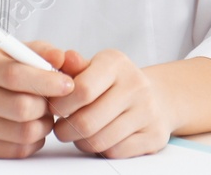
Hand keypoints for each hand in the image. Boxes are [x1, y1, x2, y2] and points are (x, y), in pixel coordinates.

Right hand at [0, 41, 75, 157]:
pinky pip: (17, 150)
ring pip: (24, 132)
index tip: (67, 84)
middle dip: (47, 105)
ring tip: (41, 113)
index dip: (46, 80)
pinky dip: (33, 140)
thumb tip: (63, 58)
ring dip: (44, 124)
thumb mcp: (6, 52)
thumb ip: (37, 51)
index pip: (14, 74)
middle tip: (53, 100)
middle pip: (22, 107)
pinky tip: (29, 126)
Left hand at [46, 48, 174, 157]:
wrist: (156, 97)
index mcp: (116, 63)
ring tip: (76, 134)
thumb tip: (62, 58)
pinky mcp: (154, 136)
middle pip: (87, 121)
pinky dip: (100, 150)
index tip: (54, 109)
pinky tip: (96, 139)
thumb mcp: (95, 66)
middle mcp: (135, 85)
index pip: (82, 90)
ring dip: (80, 141)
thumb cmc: (115, 83)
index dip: (61, 105)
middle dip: (65, 129)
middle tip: (60, 128)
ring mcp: (147, 111)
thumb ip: (74, 66)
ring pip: (99, 140)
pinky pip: (115, 152)